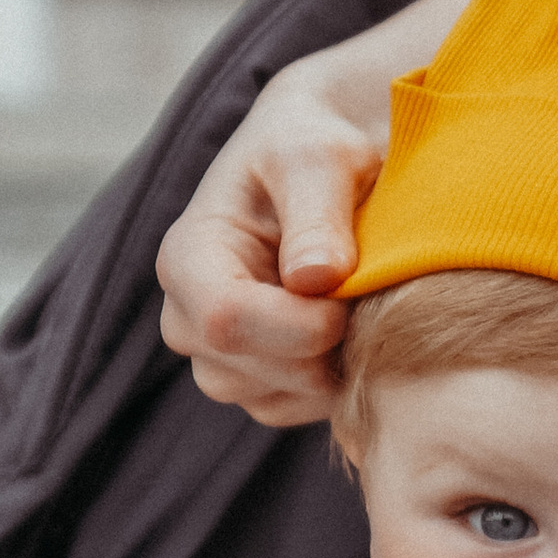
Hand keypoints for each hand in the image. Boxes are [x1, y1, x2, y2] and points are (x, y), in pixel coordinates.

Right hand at [156, 0, 492, 421]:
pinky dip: (333, 385)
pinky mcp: (260, 383)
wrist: (330, 167)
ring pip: (272, 400)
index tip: (350, 302)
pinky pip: (295, 411)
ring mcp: (220, 357)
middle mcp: (188, 317)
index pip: (225, 319)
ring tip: (362, 308)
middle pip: (246, 371)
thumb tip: (316, 279)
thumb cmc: (318, 146)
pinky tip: (357, 334)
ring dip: (328, 369)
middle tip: (369, 299)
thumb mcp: (320, 156)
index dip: (296, 326)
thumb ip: (317, 213)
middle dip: (319, 349)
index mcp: (188, 256)